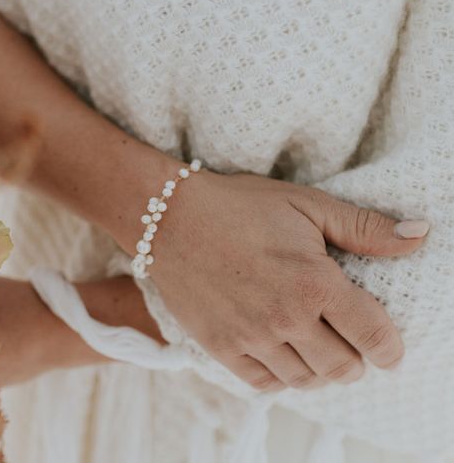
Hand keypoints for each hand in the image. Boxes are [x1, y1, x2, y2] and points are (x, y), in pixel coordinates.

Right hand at [150, 170, 428, 390]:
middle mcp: (286, 318)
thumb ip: (364, 226)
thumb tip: (420, 235)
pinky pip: (265, 383)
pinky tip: (282, 354)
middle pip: (343, 367)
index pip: (374, 337)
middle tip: (348, 341)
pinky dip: (282, 376)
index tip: (386, 345)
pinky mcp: (220, 347)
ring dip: (320, 369)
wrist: (166, 216)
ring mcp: (250, 337)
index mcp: (314, 282)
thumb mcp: (304, 204)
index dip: (389, 347)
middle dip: (355, 358)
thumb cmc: (238, 205)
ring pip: (306, 380)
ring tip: (316, 348)